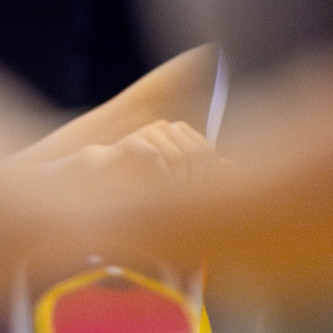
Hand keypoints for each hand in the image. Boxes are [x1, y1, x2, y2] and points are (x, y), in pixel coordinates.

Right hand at [74, 119, 227, 191]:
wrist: (101, 178)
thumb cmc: (138, 179)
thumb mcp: (174, 178)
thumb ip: (199, 171)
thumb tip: (231, 166)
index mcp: (179, 133)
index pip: (206, 152)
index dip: (210, 175)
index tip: (207, 198)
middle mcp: (166, 129)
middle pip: (195, 154)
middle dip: (197, 181)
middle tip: (192, 203)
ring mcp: (150, 133)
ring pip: (179, 156)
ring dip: (179, 183)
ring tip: (175, 202)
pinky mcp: (135, 141)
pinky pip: (157, 157)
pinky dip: (161, 178)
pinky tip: (158, 194)